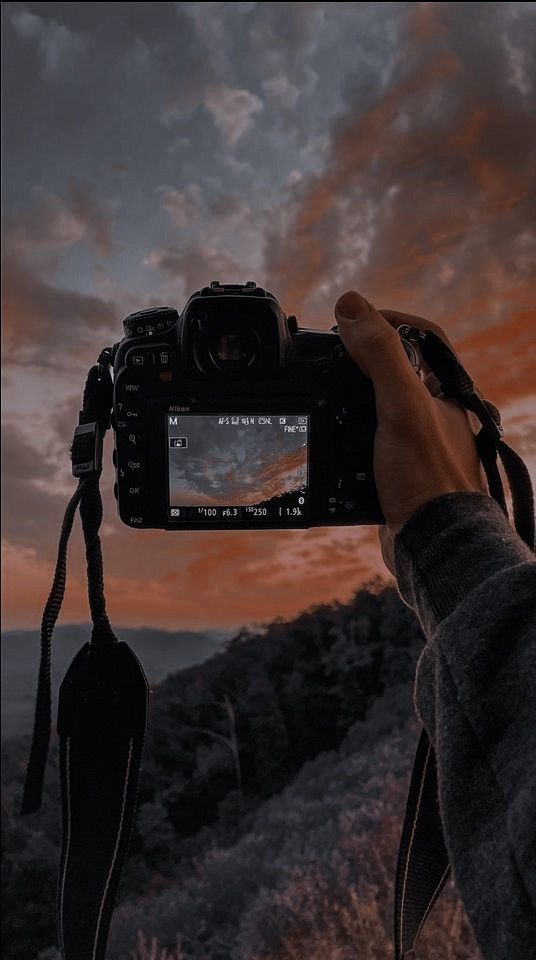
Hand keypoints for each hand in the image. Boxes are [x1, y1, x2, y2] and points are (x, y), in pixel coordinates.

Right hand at [334, 291, 487, 574]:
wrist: (431, 544)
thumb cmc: (428, 478)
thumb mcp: (400, 407)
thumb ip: (380, 356)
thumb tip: (351, 306)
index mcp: (443, 390)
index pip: (420, 334)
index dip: (386, 320)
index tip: (350, 323)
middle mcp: (433, 412)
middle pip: (393, 368)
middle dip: (358, 361)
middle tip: (327, 358)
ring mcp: (414, 441)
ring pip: (375, 406)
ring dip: (348, 400)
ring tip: (320, 394)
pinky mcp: (395, 469)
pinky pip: (365, 440)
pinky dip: (345, 436)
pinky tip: (327, 439)